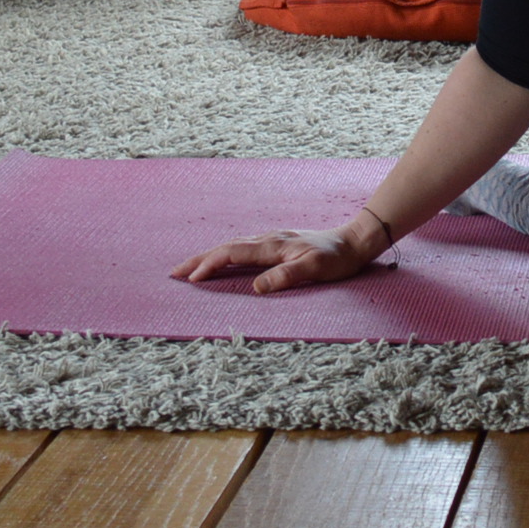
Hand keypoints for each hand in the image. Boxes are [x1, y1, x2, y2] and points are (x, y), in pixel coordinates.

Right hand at [170, 224, 375, 294]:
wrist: (353, 241)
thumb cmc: (336, 258)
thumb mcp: (316, 270)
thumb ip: (287, 276)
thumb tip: (257, 287)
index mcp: (273, 245)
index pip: (233, 253)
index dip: (211, 265)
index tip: (192, 279)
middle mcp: (268, 239)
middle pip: (226, 247)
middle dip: (199, 259)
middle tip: (175, 273)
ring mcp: (271, 240)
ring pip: (232, 246)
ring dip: (209, 256)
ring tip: (189, 269)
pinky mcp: (275, 244)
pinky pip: (242, 248)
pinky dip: (224, 255)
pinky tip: (220, 261)